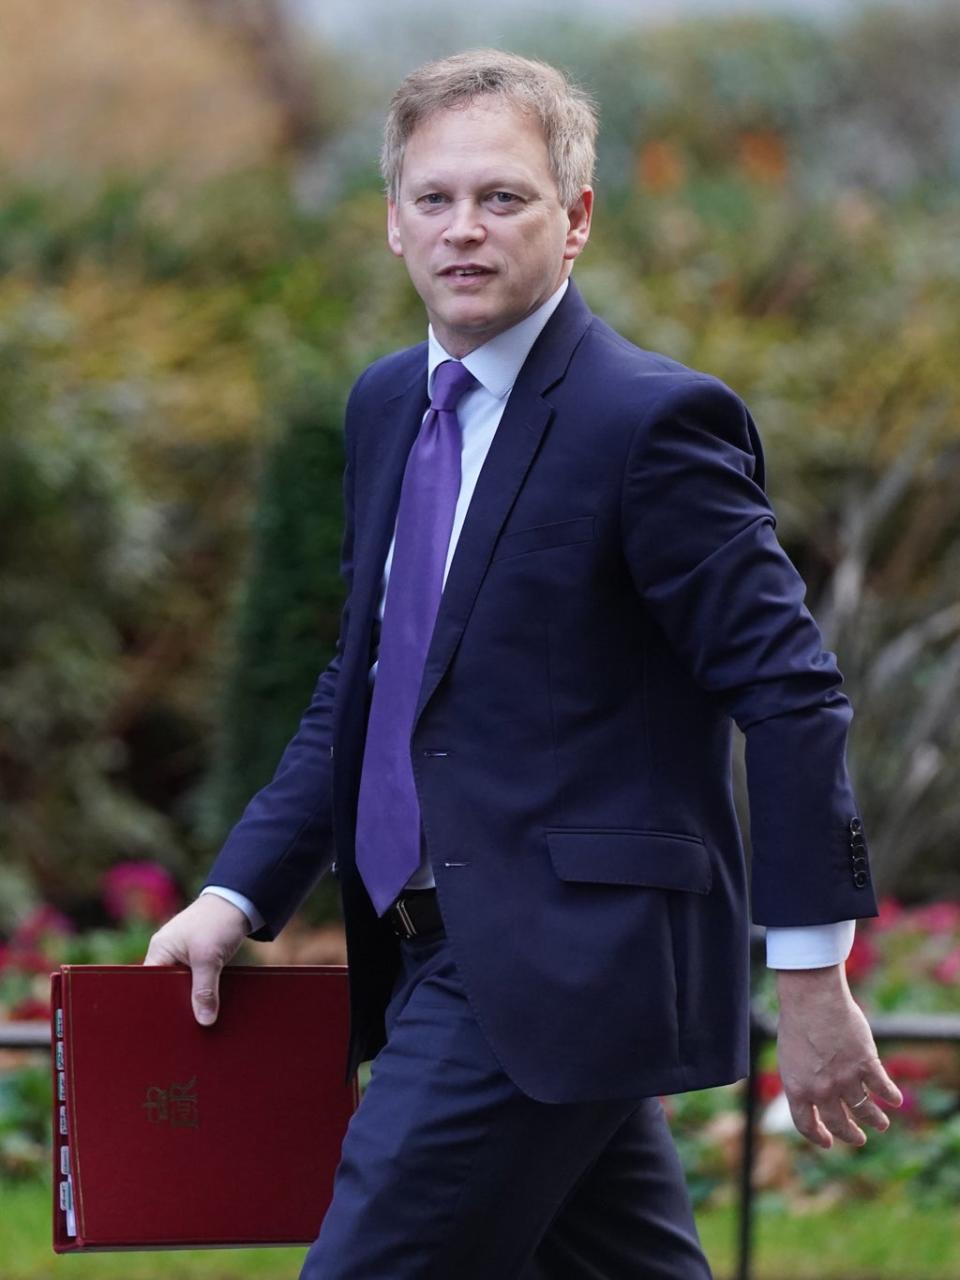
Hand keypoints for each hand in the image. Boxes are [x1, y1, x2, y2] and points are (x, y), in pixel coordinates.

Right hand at [144, 894, 249, 1025]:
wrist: (241, 901)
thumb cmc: (218, 921)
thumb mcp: (209, 958)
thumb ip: (204, 990)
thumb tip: (204, 1021)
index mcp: (159, 950)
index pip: (148, 985)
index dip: (156, 1005)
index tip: (166, 1026)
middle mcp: (167, 953)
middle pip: (165, 988)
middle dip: (176, 1005)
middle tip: (186, 1028)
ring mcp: (183, 956)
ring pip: (183, 986)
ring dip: (193, 998)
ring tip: (200, 1020)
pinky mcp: (199, 958)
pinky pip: (196, 980)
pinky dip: (203, 990)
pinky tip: (211, 1006)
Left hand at [775, 963, 902, 1147]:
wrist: (812, 999)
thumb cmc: (796, 1022)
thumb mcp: (789, 1057)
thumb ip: (801, 1079)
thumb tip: (811, 1098)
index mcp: (797, 1088)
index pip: (806, 1124)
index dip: (818, 1137)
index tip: (828, 1142)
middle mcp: (822, 1090)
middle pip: (839, 1124)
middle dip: (851, 1135)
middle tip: (859, 1139)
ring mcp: (845, 1079)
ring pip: (865, 1111)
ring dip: (875, 1120)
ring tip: (881, 1124)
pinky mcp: (865, 1064)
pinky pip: (882, 1087)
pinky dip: (891, 1096)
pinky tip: (894, 1100)